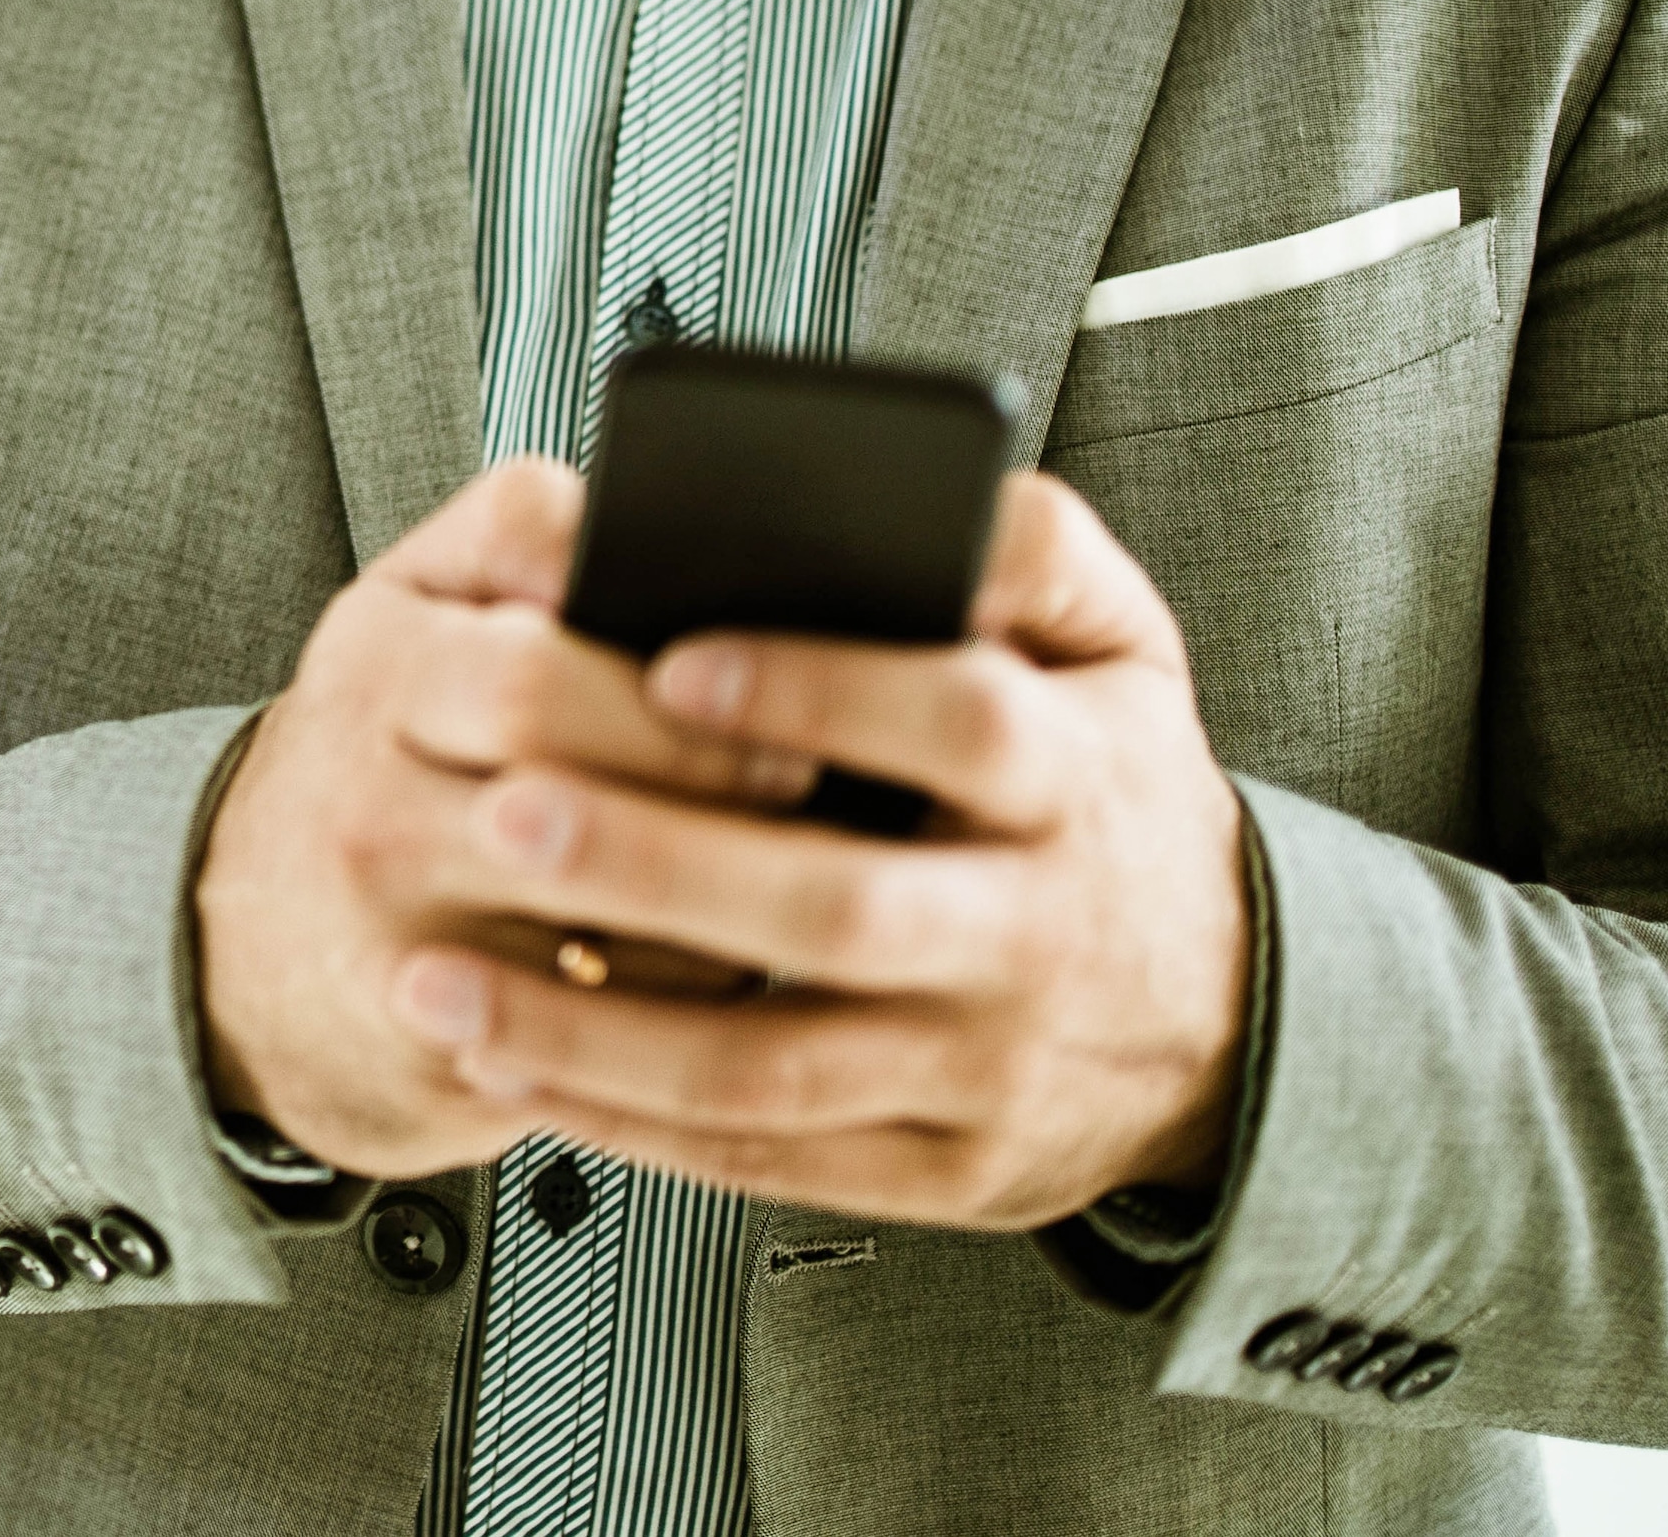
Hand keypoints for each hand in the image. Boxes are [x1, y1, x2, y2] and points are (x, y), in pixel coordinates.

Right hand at [195, 460, 819, 1180]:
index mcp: (372, 673)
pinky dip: (684, 1015)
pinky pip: (603, 1051)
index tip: (765, 696)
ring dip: (722, 912)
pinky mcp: (436, 1065)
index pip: (527, 675)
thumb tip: (640, 515)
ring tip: (789, 873)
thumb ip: (514, 534)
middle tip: (808, 781)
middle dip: (709, 794)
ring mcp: (395, 947)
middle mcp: (364, 811)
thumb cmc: (374, 749)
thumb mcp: (407, 610)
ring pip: (604, 938)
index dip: (665, 695)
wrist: (246, 945)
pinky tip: (724, 968)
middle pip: (569, 805)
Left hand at [382, 470, 1250, 1228]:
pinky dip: (630, 1123)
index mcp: (1076, 781)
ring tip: (439, 982)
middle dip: (661, 865)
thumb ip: (1039, 554)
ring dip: (595, 1031)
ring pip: (776, 1067)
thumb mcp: (1124, 654)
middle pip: (840, 908)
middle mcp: (1035, 934)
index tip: (670, 661)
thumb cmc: (1118, 797)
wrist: (1228, 1020)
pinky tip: (513, 1067)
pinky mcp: (942, 1173)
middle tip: (504, 812)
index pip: (962, 724)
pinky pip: (768, 1158)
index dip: (819, 690)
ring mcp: (984, 1067)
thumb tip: (943, 494)